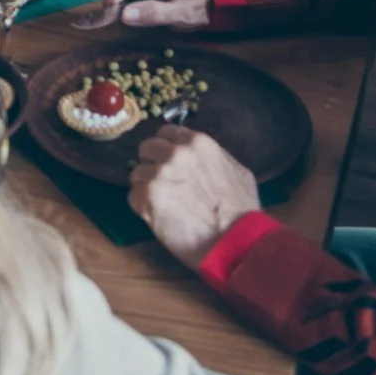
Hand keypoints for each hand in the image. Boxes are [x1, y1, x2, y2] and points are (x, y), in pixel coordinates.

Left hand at [128, 126, 261, 267]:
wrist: (234, 241)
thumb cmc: (241, 210)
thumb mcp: (235, 171)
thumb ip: (210, 158)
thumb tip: (197, 156)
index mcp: (197, 143)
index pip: (166, 133)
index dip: (165, 147)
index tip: (168, 160)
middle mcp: (175, 153)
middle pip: (146, 148)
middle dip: (152, 163)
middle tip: (163, 182)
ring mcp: (159, 174)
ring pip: (137, 173)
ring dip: (146, 187)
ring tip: (164, 204)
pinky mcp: (147, 196)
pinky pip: (133, 196)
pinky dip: (142, 206)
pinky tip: (158, 215)